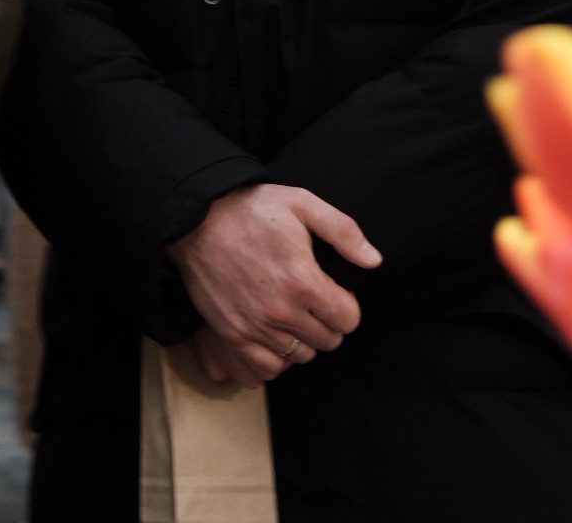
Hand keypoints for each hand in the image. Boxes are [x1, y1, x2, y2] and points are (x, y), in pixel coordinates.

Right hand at [168, 184, 381, 386]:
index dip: (346, 304)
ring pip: (300, 356)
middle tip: (312, 299)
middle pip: (327, 341)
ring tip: (291, 313)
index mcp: (303, 281)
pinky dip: (275, 358)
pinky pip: (267, 369)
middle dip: (327, 321)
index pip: (348, 319)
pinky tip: (272, 334)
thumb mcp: (302, 203)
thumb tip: (374, 261)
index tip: (332, 290)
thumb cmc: (252, 208)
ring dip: (302, 339)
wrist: (196, 218)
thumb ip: (344, 231)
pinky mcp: (232, 335)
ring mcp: (255, 327)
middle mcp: (281, 311)